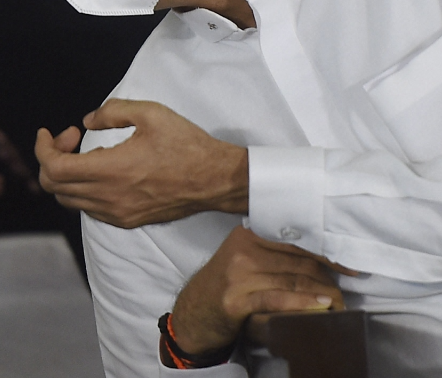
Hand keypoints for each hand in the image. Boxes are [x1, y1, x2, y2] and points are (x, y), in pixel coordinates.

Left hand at [35, 99, 247, 228]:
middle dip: (52, 158)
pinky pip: (89, 209)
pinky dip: (81, 189)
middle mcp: (108, 198)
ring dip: (66, 175)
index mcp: (110, 171)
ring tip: (87, 153)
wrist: (218, 180)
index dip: (43, 148)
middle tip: (72, 138)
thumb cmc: (187, 144)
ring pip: (69, 200)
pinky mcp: (127, 221)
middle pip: (54, 187)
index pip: (53, 168)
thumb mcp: (151, 113)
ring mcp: (117, 213)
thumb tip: (87, 121)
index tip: (50, 132)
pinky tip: (100, 171)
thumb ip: (112, 111)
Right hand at [170, 226, 356, 354]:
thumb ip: (274, 250)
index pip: (297, 239)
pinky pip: (278, 298)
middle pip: (299, 261)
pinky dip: (304, 302)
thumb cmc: (226, 283)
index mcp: (248, 234)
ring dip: (323, 293)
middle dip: (329, 276)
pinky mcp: (236, 299)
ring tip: (338, 302)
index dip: (327, 251)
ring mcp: (238, 275)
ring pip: (294, 280)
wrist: (194, 311)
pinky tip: (321, 306)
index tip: (350, 262)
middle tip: (345, 290)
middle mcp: (242, 250)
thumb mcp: (245, 257)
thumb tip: (322, 252)